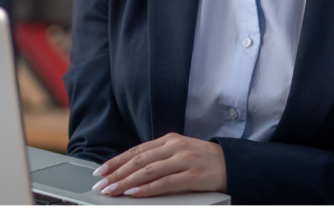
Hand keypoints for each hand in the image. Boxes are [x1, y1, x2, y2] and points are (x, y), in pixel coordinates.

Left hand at [90, 133, 226, 197]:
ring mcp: (184, 160)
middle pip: (139, 160)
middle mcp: (174, 147)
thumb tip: (130, 169)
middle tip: (101, 183)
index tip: (101, 170)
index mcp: (168, 140)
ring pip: (149, 171)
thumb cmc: (202, 160)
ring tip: (113, 190)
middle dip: (117, 173)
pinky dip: (148, 188)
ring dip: (127, 181)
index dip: (117, 161)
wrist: (232, 163)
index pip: (136, 150)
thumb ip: (158, 157)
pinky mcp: (193, 176)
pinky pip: (165, 183)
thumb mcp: (179, 152)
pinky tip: (135, 193)